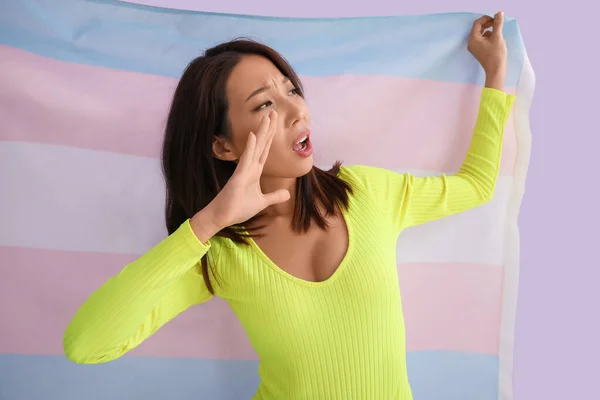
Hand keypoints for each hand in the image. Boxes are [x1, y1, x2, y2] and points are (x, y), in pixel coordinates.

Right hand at [199, 110, 290, 230]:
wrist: (222, 217)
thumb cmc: (238, 208)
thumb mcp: (262, 202)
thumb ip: (274, 196)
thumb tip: (287, 193)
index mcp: (255, 171)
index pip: (265, 150)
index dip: (271, 137)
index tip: (275, 122)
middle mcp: (249, 167)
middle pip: (262, 144)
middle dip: (268, 129)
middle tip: (274, 112)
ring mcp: (243, 170)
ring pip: (255, 148)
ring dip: (261, 132)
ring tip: (267, 117)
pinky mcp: (238, 177)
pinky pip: (245, 160)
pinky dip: (250, 147)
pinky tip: (253, 135)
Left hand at [468, 12, 506, 84]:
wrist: (496, 71)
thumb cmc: (496, 54)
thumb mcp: (497, 37)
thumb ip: (497, 24)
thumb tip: (499, 13)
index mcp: (473, 39)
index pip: (477, 23)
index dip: (487, 18)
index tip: (496, 19)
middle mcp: (471, 43)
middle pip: (478, 28)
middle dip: (488, 24)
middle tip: (498, 23)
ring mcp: (474, 47)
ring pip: (481, 34)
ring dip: (490, 30)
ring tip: (498, 33)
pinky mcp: (478, 51)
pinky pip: (482, 40)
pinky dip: (489, 37)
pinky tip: (496, 40)